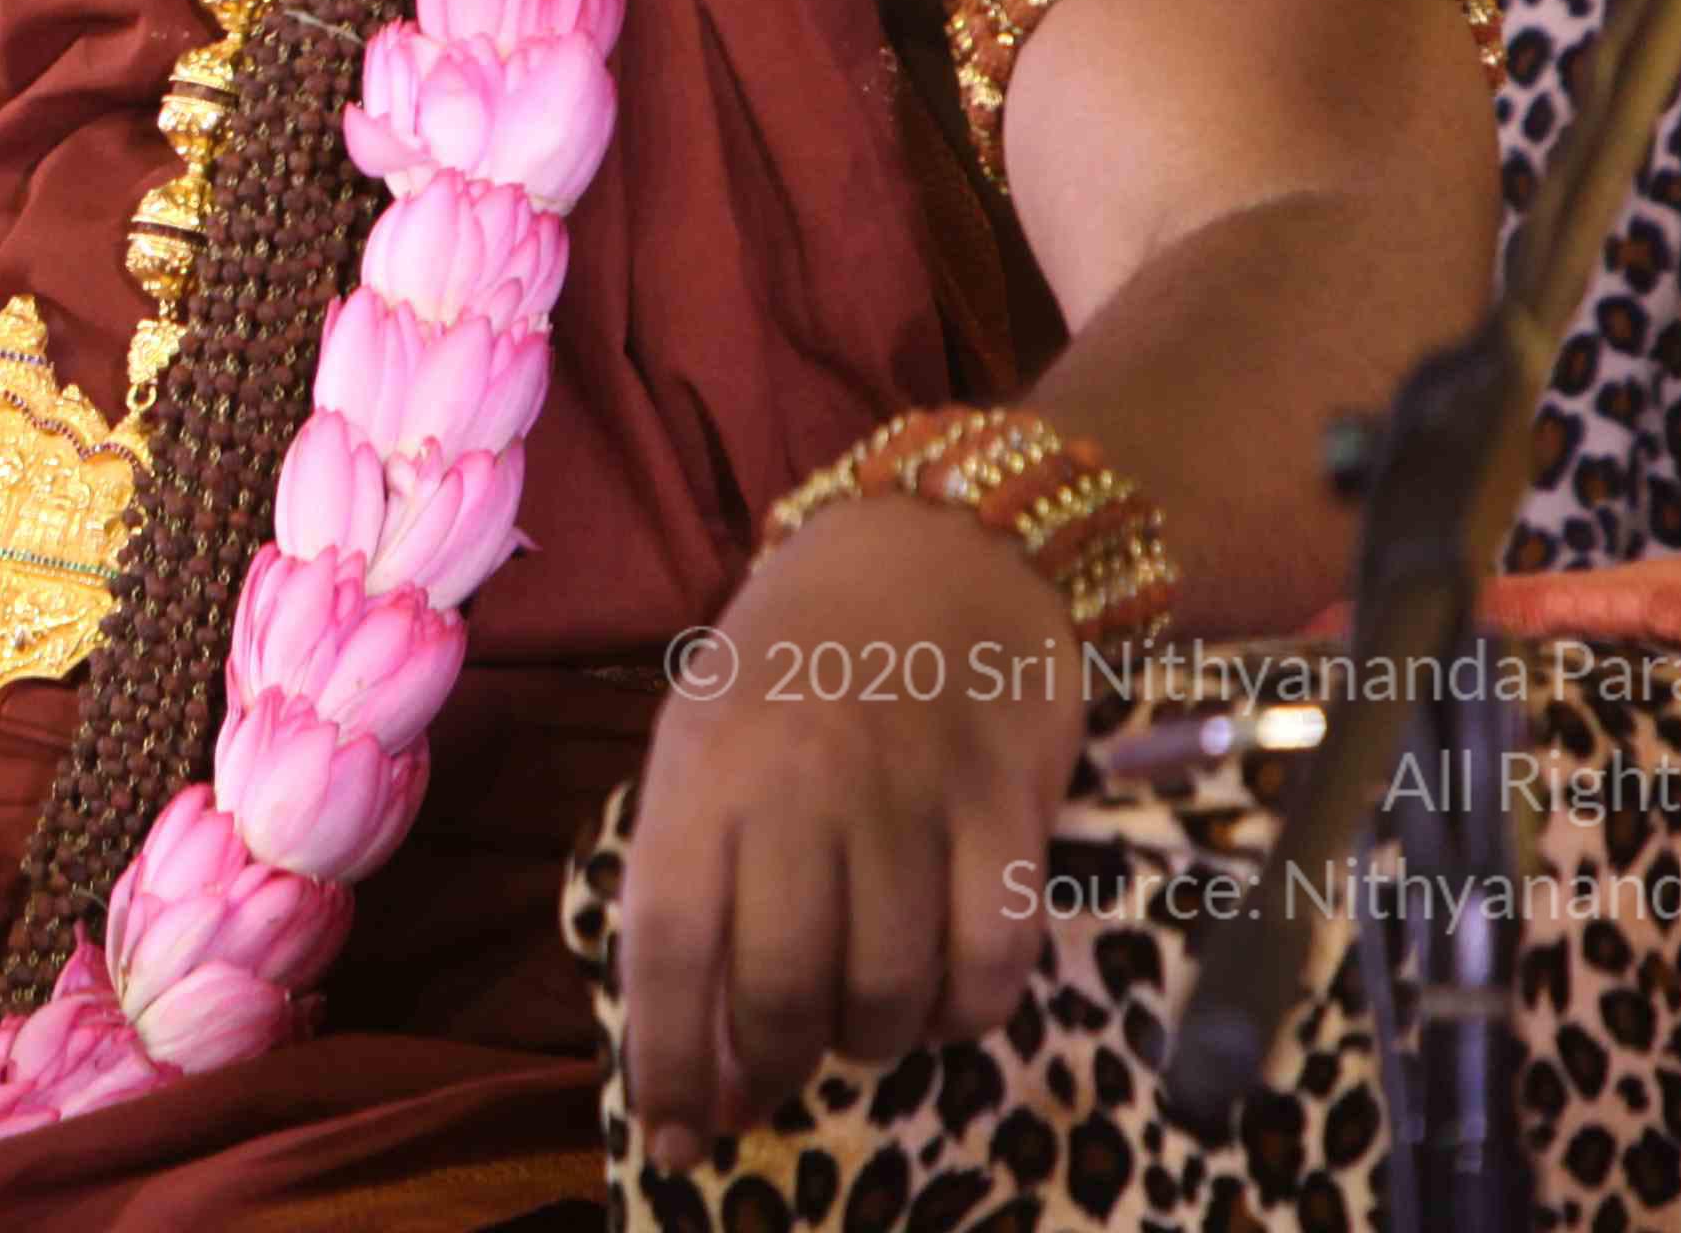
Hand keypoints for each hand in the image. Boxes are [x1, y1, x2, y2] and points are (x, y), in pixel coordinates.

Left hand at [614, 498, 1085, 1174]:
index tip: (680, 1136)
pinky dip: (965, 1012)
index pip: (671, 944)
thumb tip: (700, 1047)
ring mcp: (911, 793)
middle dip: (774, 1065)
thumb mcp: (705, 733)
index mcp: (705, 765)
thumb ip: (692, 871)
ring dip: (870, 1043)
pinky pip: (991, 961)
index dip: (670, 1059)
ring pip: (887, 992)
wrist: (933, 543)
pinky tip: (941, 995)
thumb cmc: (796, 660)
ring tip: (857, 1021)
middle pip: (781, 987)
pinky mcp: (1010, 805)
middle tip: (777, 1076)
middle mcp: (802, 782)